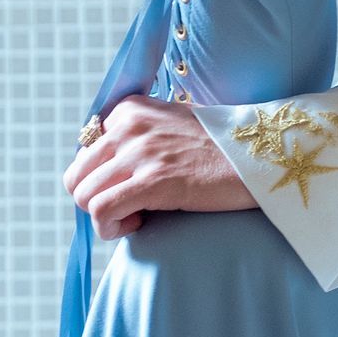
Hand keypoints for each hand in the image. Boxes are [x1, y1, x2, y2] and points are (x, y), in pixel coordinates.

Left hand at [63, 98, 261, 240]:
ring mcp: (140, 151)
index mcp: (129, 109)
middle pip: (76, 175)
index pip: (84, 152)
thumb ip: (137, 137)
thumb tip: (107, 170)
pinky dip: (110, 227)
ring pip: (83, 195)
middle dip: (95, 200)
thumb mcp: (171, 126)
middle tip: (126, 209)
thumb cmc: (219, 150)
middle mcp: (128, 125)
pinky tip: (136, 227)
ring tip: (135, 219)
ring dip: (103, 217)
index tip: (129, 188)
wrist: (261, 156)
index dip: (102, 178)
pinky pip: (102, 210)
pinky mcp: (153, 181)